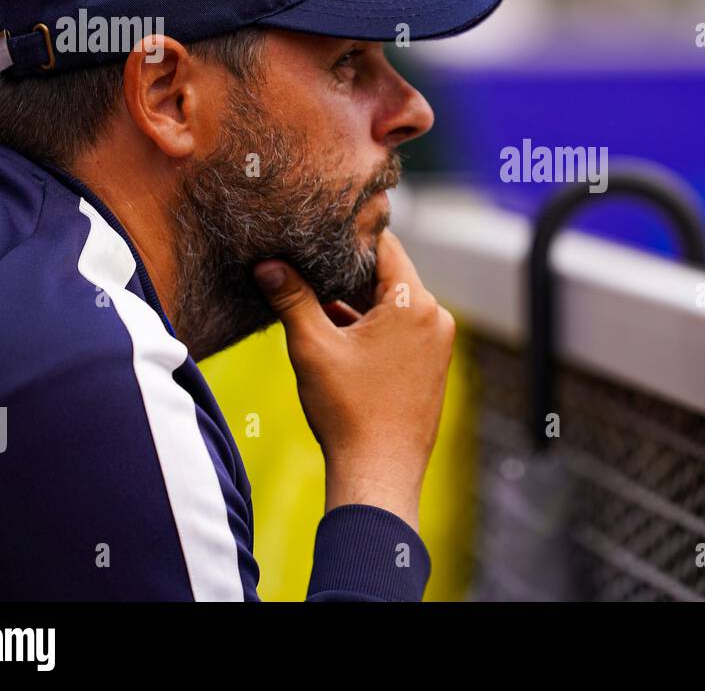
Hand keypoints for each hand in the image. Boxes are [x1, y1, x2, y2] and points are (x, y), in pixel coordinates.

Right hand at [253, 229, 454, 531]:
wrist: (379, 474)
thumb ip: (291, 298)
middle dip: (346, 274)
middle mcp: (435, 318)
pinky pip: (399, 330)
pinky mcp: (430, 365)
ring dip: (355, 303)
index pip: (385, 246)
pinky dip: (369, 327)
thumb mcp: (312, 347)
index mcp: (415, 304)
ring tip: (311, 301)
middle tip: (304, 265)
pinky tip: (333, 333)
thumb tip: (267, 264)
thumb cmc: (348, 411)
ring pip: (391, 305)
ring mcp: (437, 343)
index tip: (318, 231)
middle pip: (388, 276)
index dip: (349, 236)